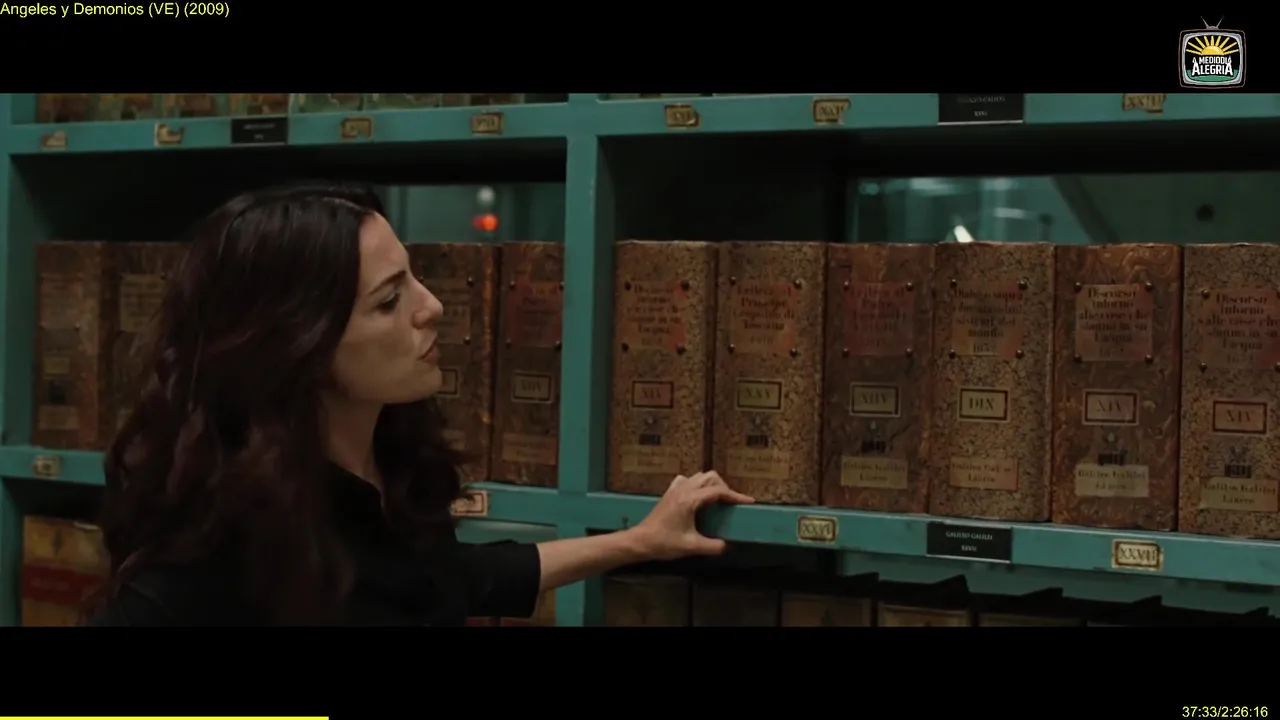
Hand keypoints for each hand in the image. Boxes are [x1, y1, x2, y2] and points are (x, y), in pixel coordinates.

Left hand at [630, 471, 754, 560]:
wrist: (640, 541)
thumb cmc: (664, 543)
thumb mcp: (691, 547)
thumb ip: (712, 546)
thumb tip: (726, 545)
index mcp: (690, 499)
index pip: (718, 491)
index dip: (735, 496)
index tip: (748, 502)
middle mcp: (683, 489)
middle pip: (710, 477)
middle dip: (724, 487)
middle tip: (731, 503)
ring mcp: (675, 489)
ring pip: (699, 477)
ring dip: (711, 484)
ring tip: (718, 500)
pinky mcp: (669, 493)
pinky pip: (686, 480)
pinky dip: (697, 484)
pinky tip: (698, 496)